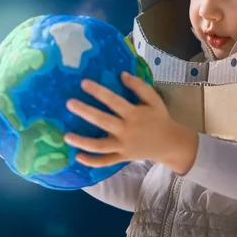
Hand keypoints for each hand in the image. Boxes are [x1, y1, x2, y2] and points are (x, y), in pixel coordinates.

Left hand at [63, 71, 198, 174]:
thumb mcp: (154, 99)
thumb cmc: (159, 118)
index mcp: (134, 114)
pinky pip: (105, 162)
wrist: (170, 143)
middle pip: (103, 122)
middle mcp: (127, 131)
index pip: (114, 101)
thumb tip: (122, 74)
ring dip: (82, 142)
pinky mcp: (122, 157)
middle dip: (85, 112)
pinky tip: (78, 156)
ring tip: (66, 136)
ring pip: (100, 146)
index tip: (83, 83)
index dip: (98, 92)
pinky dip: (92, 162)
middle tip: (69, 104)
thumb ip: (139, 86)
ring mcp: (123, 146)